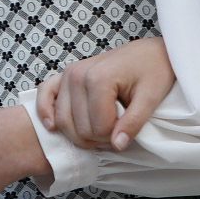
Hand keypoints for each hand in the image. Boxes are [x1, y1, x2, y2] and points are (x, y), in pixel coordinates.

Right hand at [36, 36, 174, 150]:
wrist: (150, 53)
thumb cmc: (154, 71)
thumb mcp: (151, 97)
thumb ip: (134, 123)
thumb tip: (117, 145)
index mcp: (99, 79)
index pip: (98, 128)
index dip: (115, 137)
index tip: (128, 130)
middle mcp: (77, 75)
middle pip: (79, 129)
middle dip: (99, 138)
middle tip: (117, 131)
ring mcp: (68, 74)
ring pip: (63, 121)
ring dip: (80, 133)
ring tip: (102, 128)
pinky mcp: (64, 76)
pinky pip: (44, 96)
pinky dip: (45, 112)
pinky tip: (52, 126)